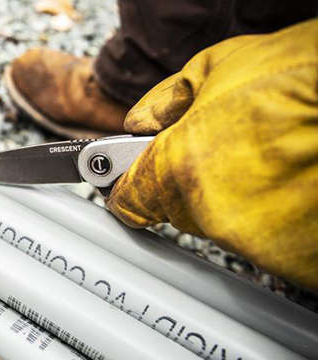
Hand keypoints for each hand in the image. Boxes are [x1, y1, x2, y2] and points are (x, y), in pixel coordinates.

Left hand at [106, 19, 317, 288]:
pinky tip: (296, 183)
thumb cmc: (302, 78)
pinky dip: (280, 219)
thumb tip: (142, 121)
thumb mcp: (217, 67)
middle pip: (182, 209)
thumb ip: (166, 101)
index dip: (128, 189)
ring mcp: (255, 240)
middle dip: (199, 181)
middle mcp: (211, 212)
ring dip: (244, 200)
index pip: (130, 201)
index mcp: (179, 167)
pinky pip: (271, 242)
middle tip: (236, 150)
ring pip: (228, 225)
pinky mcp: (295, 261)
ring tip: (277, 160)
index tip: (127, 189)